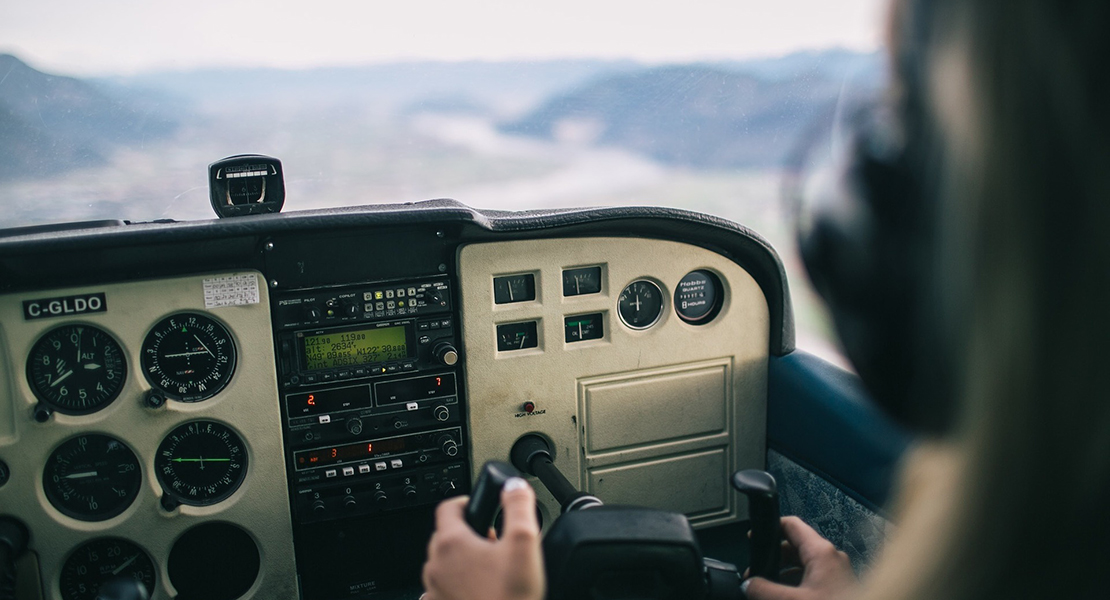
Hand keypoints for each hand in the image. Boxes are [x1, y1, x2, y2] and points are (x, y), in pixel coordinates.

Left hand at [421, 478, 544, 599]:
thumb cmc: (510, 598)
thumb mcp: (524, 544)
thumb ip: (519, 507)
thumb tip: (514, 486)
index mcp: (451, 543)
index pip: (448, 507)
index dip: (467, 502)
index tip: (480, 506)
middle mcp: (436, 564)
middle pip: (446, 535)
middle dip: (470, 534)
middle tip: (495, 543)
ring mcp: (434, 589)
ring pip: (445, 563)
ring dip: (464, 560)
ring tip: (491, 569)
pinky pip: (443, 588)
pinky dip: (458, 585)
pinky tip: (480, 591)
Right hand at [743, 516, 857, 599]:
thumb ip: (764, 590)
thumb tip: (749, 585)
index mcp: (821, 552)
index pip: (792, 525)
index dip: (770, 528)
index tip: (755, 537)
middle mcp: (832, 559)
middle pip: (795, 547)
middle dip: (773, 560)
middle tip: (757, 573)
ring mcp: (838, 574)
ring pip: (804, 565)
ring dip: (784, 575)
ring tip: (770, 590)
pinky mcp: (840, 589)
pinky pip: (813, 580)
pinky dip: (797, 585)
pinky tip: (788, 598)